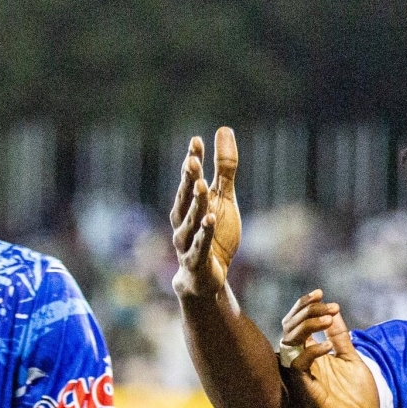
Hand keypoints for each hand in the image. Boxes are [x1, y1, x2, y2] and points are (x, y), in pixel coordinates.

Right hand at [170, 128, 241, 299]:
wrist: (207, 276)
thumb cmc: (214, 234)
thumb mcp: (223, 198)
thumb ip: (224, 169)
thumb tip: (224, 130)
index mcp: (188, 204)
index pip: (189, 179)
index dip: (192, 160)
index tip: (196, 141)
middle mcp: (182, 220)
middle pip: (184, 197)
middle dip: (188, 179)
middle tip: (193, 160)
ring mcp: (187, 241)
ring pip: (190, 220)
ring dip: (195, 203)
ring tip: (201, 185)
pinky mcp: (196, 260)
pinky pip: (200, 245)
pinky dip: (204, 232)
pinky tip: (210, 219)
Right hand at [280, 291, 378, 407]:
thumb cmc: (357, 400)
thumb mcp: (351, 361)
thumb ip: (340, 338)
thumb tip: (334, 311)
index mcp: (311, 355)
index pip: (298, 324)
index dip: (305, 306)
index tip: (322, 293)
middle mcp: (302, 364)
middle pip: (289, 328)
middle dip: (306, 310)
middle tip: (328, 303)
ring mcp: (302, 376)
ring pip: (288, 342)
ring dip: (307, 325)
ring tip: (329, 317)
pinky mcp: (306, 390)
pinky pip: (296, 365)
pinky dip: (310, 351)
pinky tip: (327, 346)